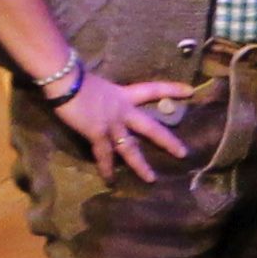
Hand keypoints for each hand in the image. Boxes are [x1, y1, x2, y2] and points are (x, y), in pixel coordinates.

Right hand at [59, 64, 187, 184]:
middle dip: (167, 141)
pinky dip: (106, 168)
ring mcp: (112, 124)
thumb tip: (100, 97)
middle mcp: (123, 110)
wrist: (65, 81)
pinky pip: (104, 155)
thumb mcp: (97, 84)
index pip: (153, 90)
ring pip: (131, 148)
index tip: (190, 92)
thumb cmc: (76, 77)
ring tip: (151, 179)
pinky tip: (109, 180)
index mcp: (123, 95)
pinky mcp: (97, 134)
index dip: (172, 89)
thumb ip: (104, 95)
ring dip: (140, 165)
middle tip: (184, 153)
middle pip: (151, 128)